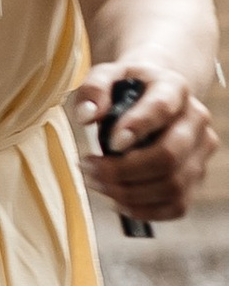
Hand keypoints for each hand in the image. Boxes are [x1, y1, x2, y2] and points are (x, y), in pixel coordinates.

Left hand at [73, 59, 215, 222]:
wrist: (153, 96)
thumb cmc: (126, 88)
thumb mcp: (107, 76)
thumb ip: (93, 89)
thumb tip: (86, 117)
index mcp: (174, 88)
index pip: (162, 108)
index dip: (137, 127)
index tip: (110, 143)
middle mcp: (196, 121)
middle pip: (168, 156)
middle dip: (122, 170)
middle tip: (88, 168)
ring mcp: (200, 153)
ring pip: (172, 186)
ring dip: (127, 193)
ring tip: (96, 182)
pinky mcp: (195, 179)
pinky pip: (175, 206)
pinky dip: (142, 210)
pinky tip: (117, 200)